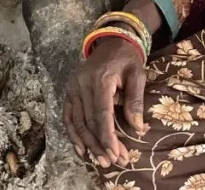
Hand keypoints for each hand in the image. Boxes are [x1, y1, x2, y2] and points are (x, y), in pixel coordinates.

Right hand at [63, 36, 146, 167]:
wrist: (112, 42)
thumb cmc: (127, 59)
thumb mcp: (137, 75)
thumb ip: (135, 100)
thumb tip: (137, 127)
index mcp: (100, 79)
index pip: (102, 114)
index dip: (107, 136)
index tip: (116, 153)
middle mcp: (82, 84)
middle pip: (89, 121)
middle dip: (100, 144)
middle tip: (112, 162)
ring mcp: (73, 87)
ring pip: (77, 122)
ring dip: (88, 144)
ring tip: (100, 160)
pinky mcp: (69, 91)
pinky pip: (68, 116)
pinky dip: (72, 135)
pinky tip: (81, 150)